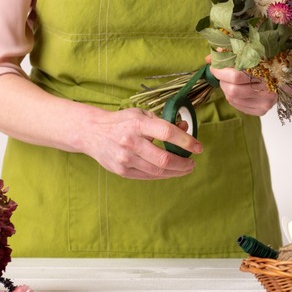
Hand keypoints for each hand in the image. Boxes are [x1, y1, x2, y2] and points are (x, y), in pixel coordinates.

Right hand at [81, 108, 201, 179]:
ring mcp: (125, 159)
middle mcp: (130, 142)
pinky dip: (163, 175)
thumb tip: (186, 128)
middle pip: (164, 159)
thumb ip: (164, 122)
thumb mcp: (142, 115)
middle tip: (192, 163)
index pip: (167, 132)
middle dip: (184, 164)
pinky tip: (170, 171)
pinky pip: (148, 176)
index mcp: (137, 124)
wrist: (92, 133)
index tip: (198, 147)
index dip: (186, 141)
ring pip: (157, 172)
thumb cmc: (122, 122)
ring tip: (185, 168)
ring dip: (176, 172)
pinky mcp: (122, 171)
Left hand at [207, 56, 277, 115]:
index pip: (236, 76)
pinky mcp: (262, 110)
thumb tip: (208, 59)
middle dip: (222, 81)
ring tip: (230, 82)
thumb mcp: (250, 54)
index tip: (214, 67)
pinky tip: (237, 90)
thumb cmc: (265, 62)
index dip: (221, 72)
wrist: (283, 76)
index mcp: (266, 72)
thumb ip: (229, 55)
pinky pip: (237, 105)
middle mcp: (267, 90)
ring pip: (233, 98)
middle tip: (222, 74)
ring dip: (226, 89)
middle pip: (233, 90)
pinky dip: (232, 97)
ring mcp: (265, 102)